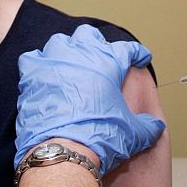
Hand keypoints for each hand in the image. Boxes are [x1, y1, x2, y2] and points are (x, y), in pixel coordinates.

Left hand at [15, 24, 165, 176]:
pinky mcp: (31, 75)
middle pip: (88, 35)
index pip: (127, 50)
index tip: (139, 57)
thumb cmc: (99, 138)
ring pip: (60, 43)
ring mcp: (54, 62)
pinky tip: (44, 76)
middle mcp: (81, 55)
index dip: (136, 53)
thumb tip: (155, 127)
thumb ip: (147, 126)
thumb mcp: (134, 133)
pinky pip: (33, 60)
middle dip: (95, 44)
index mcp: (108, 62)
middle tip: (100, 58)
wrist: (64, 151)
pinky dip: (39, 66)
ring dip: (66, 52)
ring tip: (70, 66)